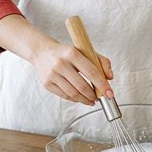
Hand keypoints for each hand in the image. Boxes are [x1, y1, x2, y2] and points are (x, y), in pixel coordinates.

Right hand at [0, 14, 114, 105]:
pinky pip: (64, 96)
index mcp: (72, 53)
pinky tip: (81, 99)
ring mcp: (52, 74)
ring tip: (92, 101)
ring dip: (85, 100)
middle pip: (82, 86)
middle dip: (94, 95)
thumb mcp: (85, 51)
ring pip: (73, 94)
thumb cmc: (67, 53)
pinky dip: (75, 100)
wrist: (41, 51)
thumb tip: (110, 77)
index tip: (110, 94)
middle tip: (100, 98)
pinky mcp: (46, 83)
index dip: (102, 85)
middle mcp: (61, 64)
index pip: (92, 72)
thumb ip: (101, 62)